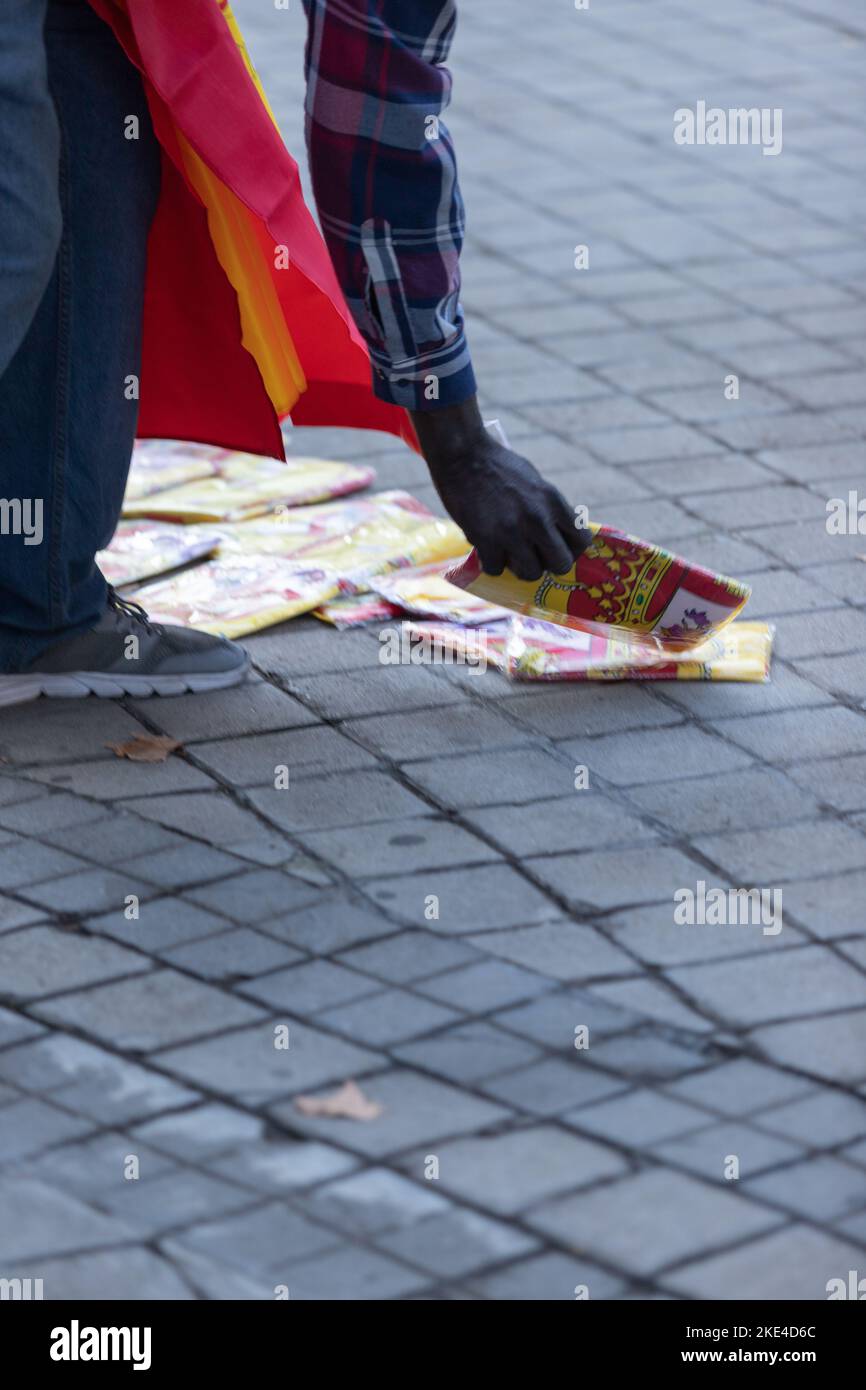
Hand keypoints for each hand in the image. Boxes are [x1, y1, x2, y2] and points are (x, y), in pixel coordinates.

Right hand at [410, 397, 590, 579]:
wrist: (463, 454)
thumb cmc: (498, 465)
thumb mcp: (535, 482)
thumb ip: (548, 508)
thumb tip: (556, 534)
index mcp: (553, 501)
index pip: (582, 540)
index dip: (572, 550)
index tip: (558, 548)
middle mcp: (538, 519)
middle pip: (561, 564)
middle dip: (548, 564)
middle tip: (534, 556)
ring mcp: (512, 532)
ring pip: (530, 573)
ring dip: (519, 567)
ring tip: (509, 554)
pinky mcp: (486, 540)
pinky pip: (496, 570)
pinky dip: (491, 563)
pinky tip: (488, 550)